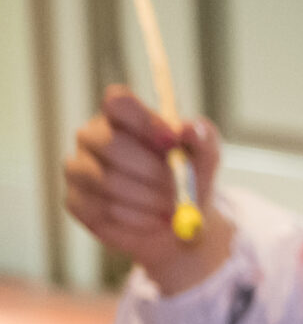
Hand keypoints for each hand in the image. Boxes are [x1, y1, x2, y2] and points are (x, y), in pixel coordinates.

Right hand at [63, 86, 233, 294]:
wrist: (182, 222)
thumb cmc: (190, 178)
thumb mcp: (206, 157)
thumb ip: (202, 138)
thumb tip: (188, 128)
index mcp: (122, 116)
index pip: (118, 101)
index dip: (144, 120)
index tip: (172, 141)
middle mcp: (92, 136)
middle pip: (111, 144)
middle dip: (152, 171)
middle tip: (179, 190)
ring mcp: (79, 168)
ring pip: (107, 181)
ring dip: (149, 199)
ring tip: (172, 209)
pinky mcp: (76, 201)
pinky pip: (103, 209)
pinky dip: (138, 219)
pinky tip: (154, 220)